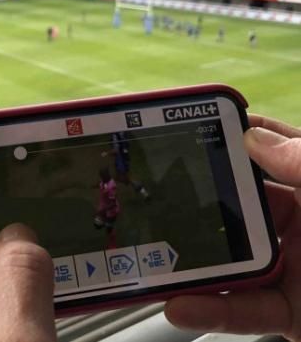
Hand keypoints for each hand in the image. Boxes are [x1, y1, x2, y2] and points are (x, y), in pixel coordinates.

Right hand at [165, 114, 300, 339]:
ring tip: (155, 257)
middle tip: (154, 197)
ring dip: (191, 261)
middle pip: (236, 206)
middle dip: (196, 202)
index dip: (230, 137)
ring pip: (230, 259)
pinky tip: (181, 305)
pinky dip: (210, 310)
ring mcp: (293, 268)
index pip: (268, 149)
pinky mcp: (289, 312)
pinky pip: (243, 310)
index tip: (189, 128)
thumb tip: (253, 138)